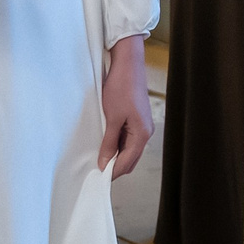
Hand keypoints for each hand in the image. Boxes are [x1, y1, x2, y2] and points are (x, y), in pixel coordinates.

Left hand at [97, 34, 153, 177]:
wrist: (128, 66)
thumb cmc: (122, 88)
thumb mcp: (111, 118)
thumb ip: (109, 142)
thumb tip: (105, 162)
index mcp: (142, 134)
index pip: (127, 162)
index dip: (113, 172)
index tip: (99, 178)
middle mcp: (146, 132)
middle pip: (131, 159)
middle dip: (116, 166)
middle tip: (97, 169)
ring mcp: (143, 126)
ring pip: (130, 149)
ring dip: (117, 155)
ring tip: (100, 156)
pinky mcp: (138, 119)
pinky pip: (129, 139)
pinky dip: (118, 144)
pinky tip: (106, 142)